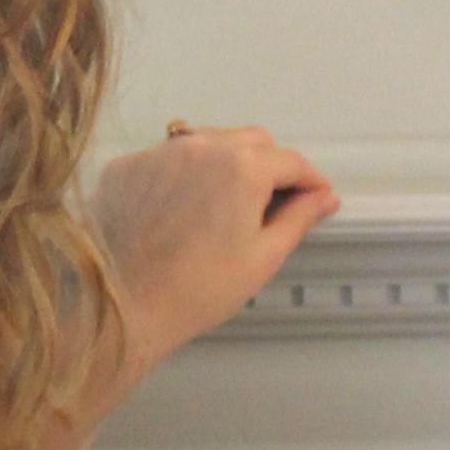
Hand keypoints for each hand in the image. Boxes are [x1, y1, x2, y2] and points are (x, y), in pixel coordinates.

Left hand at [91, 121, 341, 371]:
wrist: (124, 306)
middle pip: (251, 142)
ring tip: (225, 205)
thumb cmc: (202, 289)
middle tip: (272, 205)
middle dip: (270, 167)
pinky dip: (183, 174)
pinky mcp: (125, 166)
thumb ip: (298, 218)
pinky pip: (166, 159)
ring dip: (226, 164)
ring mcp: (157, 152)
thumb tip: (325, 197)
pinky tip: (180, 209)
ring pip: (207, 143)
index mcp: (243, 166)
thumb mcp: (263, 256)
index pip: (290, 161)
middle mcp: (200, 145)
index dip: (310, 180)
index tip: (317, 198)